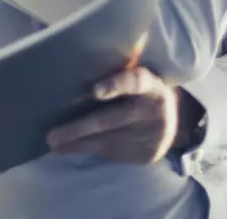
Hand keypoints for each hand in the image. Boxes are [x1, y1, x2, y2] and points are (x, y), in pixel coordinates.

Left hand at [46, 67, 193, 164]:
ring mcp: (152, 135)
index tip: (95, 90)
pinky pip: (114, 154)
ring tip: (54, 144)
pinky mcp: (147, 155)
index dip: (116, 85)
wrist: (174, 120)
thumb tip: (73, 72)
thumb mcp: (136, 73)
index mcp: (150, 83)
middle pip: (112, 120)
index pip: (135, 81)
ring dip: (78, 143)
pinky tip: (72, 148)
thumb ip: (115, 73)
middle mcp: (153, 110)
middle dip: (79, 129)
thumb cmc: (141, 90)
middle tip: (52, 135)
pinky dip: (91, 150)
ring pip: (108, 142)